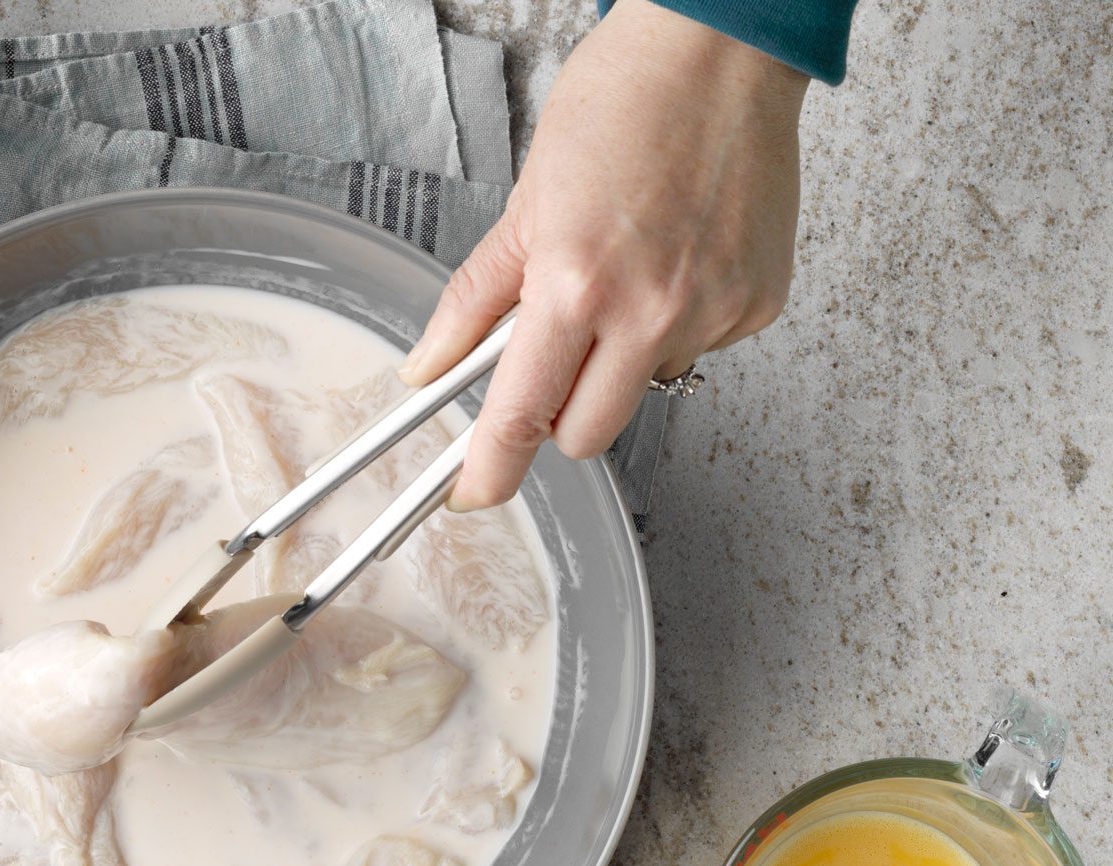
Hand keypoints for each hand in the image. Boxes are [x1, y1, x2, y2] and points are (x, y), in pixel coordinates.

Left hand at [401, 0, 808, 510]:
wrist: (723, 49)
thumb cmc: (624, 102)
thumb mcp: (525, 202)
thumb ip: (476, 298)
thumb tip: (429, 366)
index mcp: (577, 284)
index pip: (522, 414)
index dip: (491, 469)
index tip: (473, 494)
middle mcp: (651, 310)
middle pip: (585, 434)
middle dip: (556, 414)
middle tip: (550, 355)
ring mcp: (713, 312)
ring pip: (643, 392)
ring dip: (620, 362)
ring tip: (624, 275)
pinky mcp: (759, 306)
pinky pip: (697, 352)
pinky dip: (676, 326)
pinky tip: (674, 262)